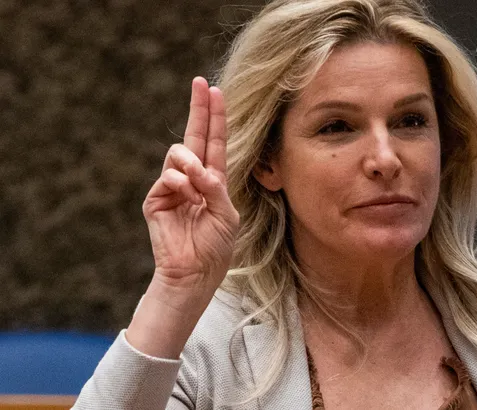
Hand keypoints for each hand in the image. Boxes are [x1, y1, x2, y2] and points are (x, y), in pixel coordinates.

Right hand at [143, 77, 238, 292]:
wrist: (195, 273)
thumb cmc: (215, 246)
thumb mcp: (227, 214)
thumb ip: (217, 189)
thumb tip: (200, 169)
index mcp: (212, 180)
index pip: (214, 142)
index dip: (215, 117)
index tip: (216, 91)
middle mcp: (192, 179)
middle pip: (194, 135)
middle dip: (198, 109)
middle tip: (200, 83)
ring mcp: (172, 187)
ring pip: (178, 155)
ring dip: (192, 164)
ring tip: (200, 183)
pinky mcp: (156, 199)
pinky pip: (167, 178)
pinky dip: (181, 184)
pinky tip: (188, 196)